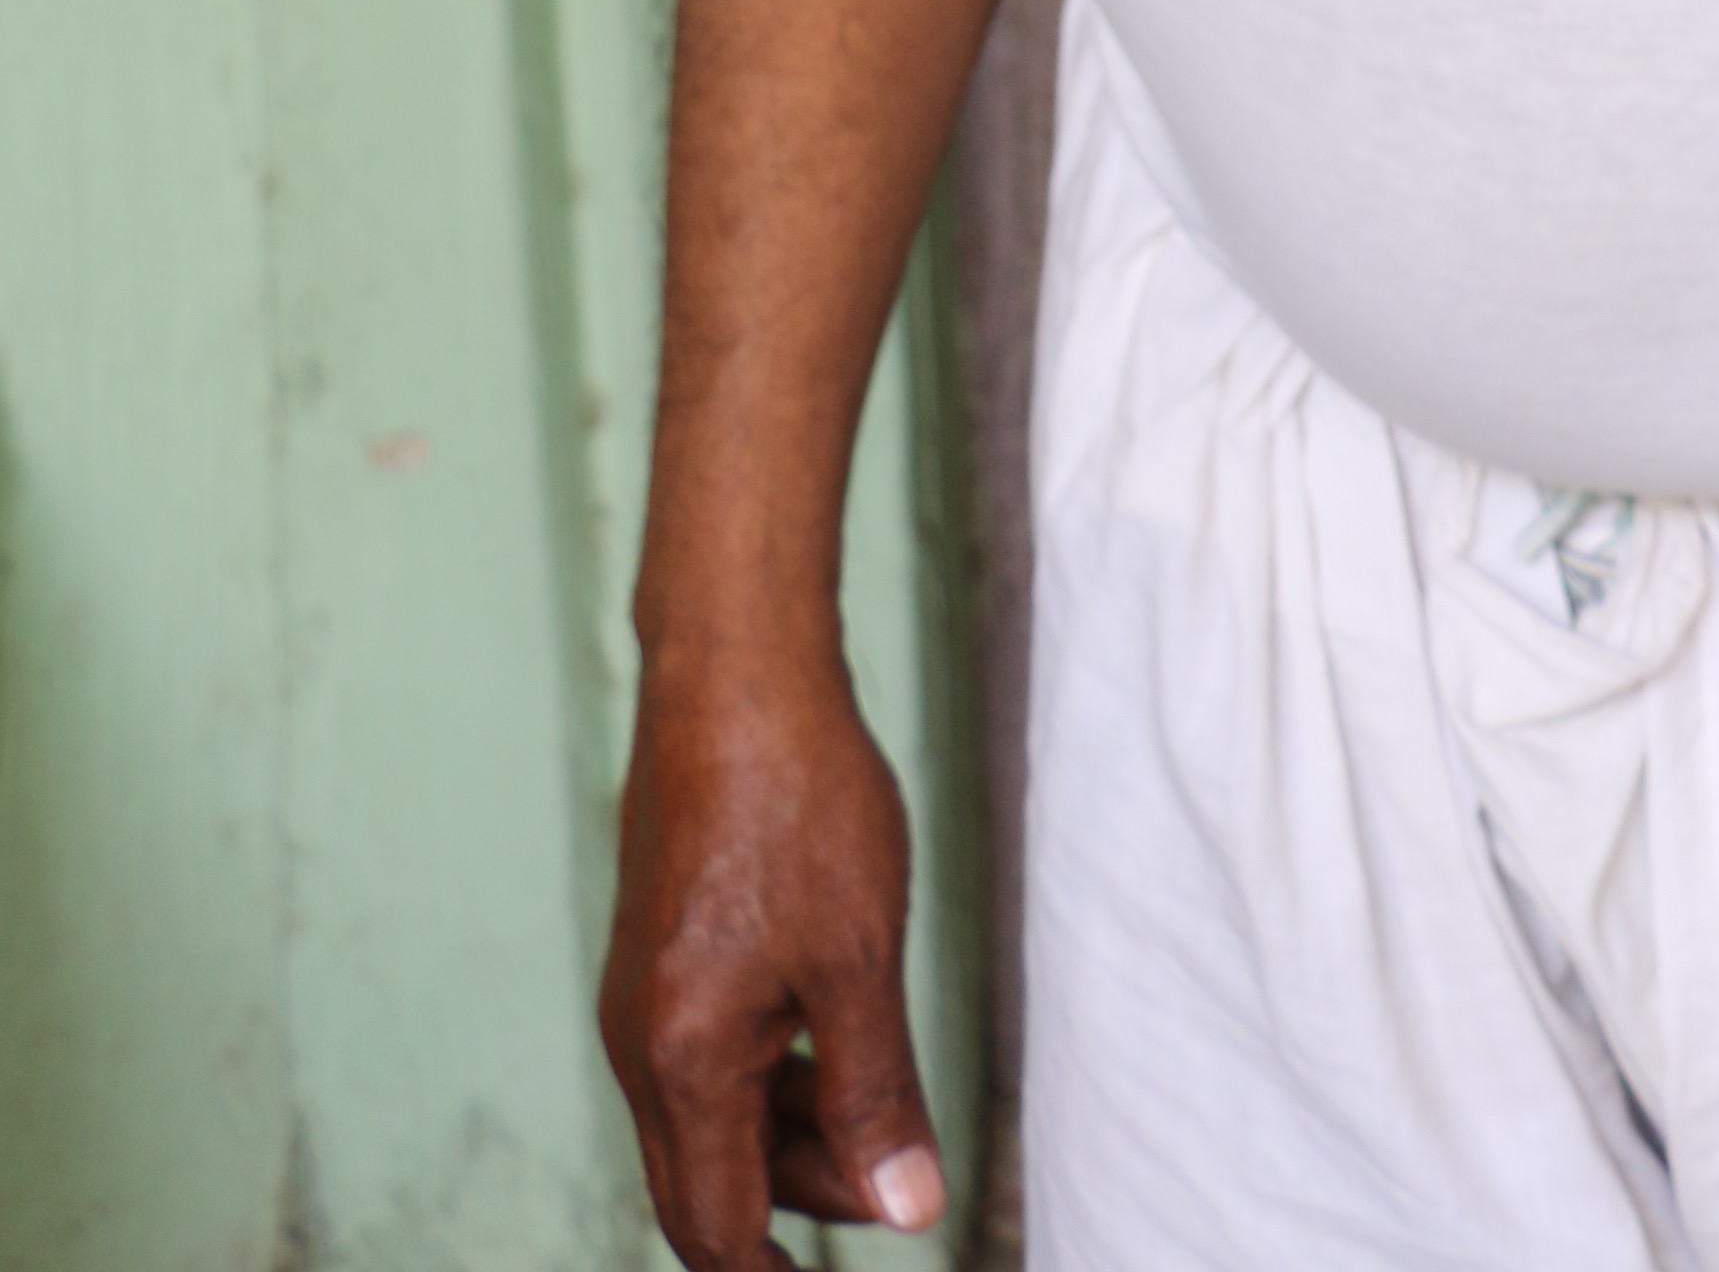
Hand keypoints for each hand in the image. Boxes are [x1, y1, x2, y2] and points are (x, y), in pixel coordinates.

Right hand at [601, 644, 949, 1265]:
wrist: (735, 672)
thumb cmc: (798, 801)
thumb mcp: (858, 959)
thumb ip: (876, 1095)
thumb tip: (906, 1210)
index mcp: (683, 1061)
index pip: (716, 1229)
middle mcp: (641, 1043)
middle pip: (708, 1182)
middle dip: (798, 1202)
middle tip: (893, 1181)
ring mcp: (644, 996)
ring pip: (711, 1118)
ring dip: (793, 1134)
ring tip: (882, 1109)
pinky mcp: (661, 954)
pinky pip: (707, 1058)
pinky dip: (773, 1075)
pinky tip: (836, 1040)